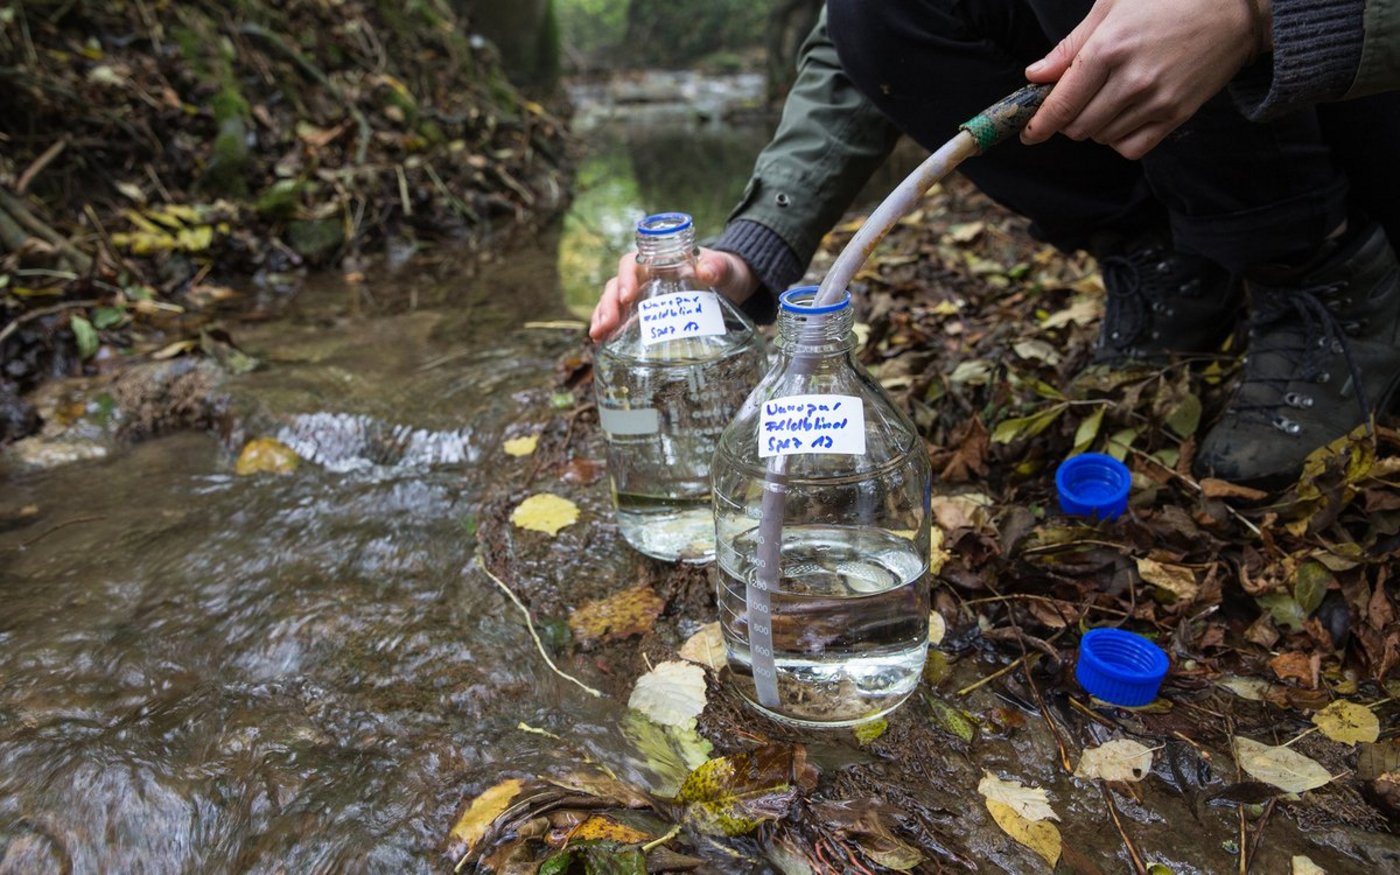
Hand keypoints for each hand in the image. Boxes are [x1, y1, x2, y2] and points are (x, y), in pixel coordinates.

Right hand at [588, 247, 758, 341]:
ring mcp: (643, 298)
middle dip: (607, 305)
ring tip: (597, 337)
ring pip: (613, 304)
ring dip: (602, 319)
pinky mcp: (647, 317)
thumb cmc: (725, 272)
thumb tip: (706, 271)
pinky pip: (622, 321)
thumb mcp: (726, 268)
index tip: (628, 296)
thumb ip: (718, 267)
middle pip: (616, 287)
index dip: (625, 278)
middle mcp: (646, 278)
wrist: (732, 287)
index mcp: (659, 262)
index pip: (632, 263)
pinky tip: (604, 345)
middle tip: (606, 325)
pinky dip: (611, 332)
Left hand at [1020, 0, 1267, 158]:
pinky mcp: (1177, 116)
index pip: (1061, 105)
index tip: (1028, 133)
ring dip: (1095, 126)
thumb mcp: (1112, 6)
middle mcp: (1131, 80)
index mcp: (1108, 49)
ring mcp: (1156, 101)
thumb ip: (1070, 46)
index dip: (1038, 124)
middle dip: (1068, 120)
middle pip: (1078, 127)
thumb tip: (1034, 76)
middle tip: (1076, 101)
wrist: (1235, 8)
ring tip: (1108, 98)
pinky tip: (1124, 117)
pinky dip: (1119, 140)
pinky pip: (1132, 148)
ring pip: (1102, 138)